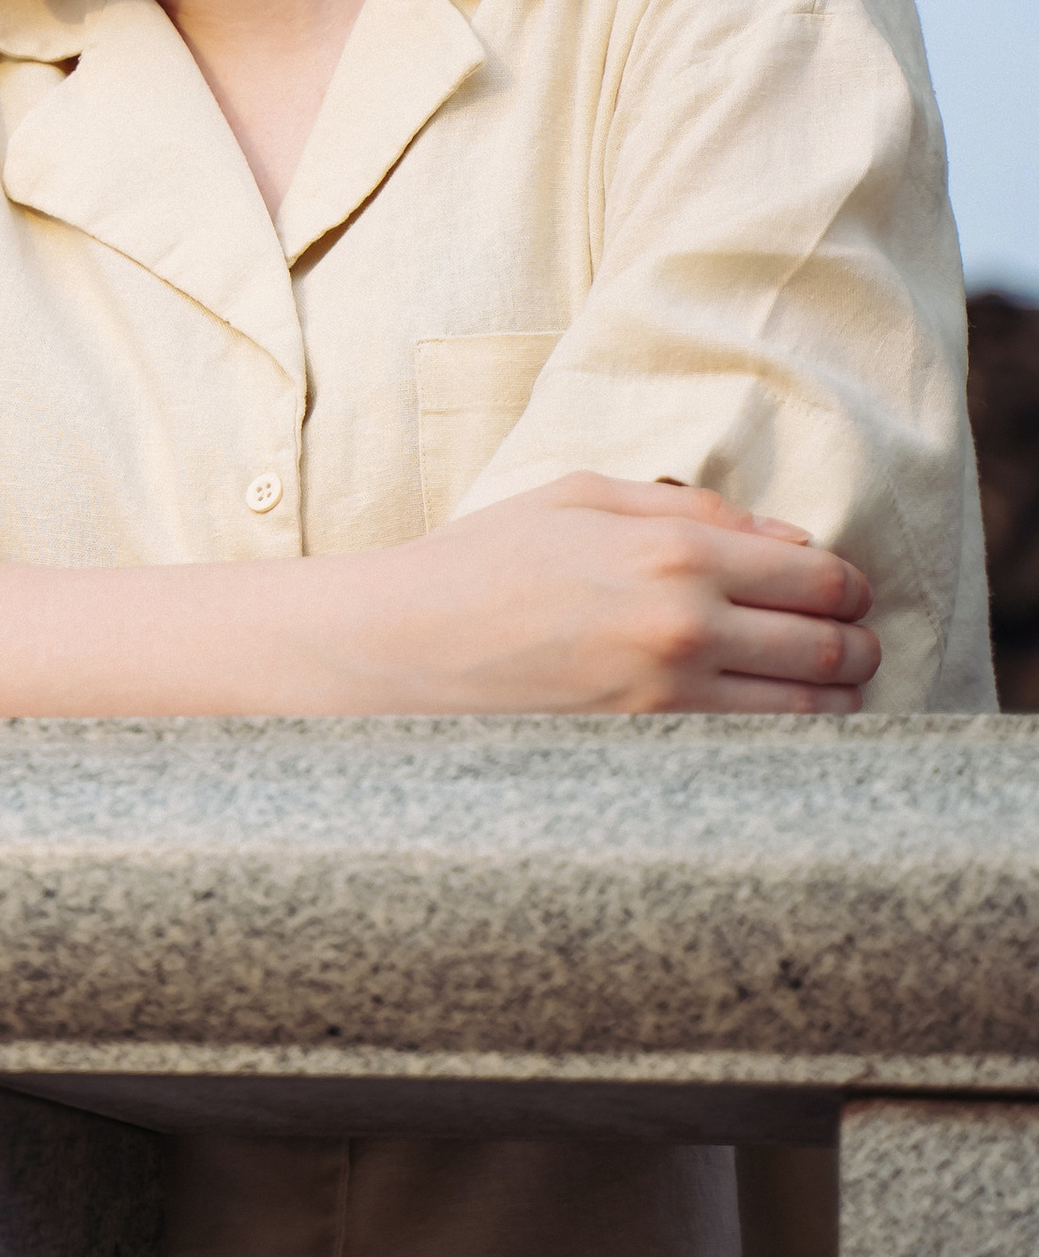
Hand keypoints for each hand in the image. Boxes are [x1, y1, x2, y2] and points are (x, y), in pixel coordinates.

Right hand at [383, 472, 877, 713]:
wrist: (399, 650)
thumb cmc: (481, 563)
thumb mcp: (579, 497)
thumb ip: (691, 506)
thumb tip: (787, 537)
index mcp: (673, 552)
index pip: (818, 576)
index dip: (848, 587)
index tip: (842, 592)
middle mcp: (686, 628)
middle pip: (831, 649)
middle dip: (857, 646)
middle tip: (851, 643)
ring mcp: (670, 705)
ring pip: (811, 714)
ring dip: (836, 701)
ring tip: (821, 688)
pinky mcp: (649, 759)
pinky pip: (756, 758)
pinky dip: (784, 744)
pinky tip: (768, 726)